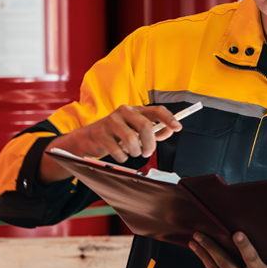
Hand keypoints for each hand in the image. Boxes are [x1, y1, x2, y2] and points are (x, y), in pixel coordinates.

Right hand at [40, 104, 181, 183]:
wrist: (89, 139)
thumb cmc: (117, 135)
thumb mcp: (136, 131)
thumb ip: (153, 131)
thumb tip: (169, 131)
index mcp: (135, 110)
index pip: (156, 110)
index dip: (168, 118)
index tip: (177, 128)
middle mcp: (124, 111)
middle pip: (145, 126)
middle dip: (150, 144)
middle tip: (148, 153)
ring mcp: (111, 121)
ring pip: (131, 140)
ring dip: (135, 152)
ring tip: (133, 153)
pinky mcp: (100, 133)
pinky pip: (118, 150)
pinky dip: (122, 157)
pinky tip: (120, 154)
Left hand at [189, 231, 266, 267]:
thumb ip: (258, 256)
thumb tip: (239, 237)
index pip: (251, 258)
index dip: (244, 245)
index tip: (236, 233)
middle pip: (224, 264)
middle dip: (209, 248)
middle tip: (198, 235)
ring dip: (204, 257)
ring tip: (195, 245)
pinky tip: (205, 259)